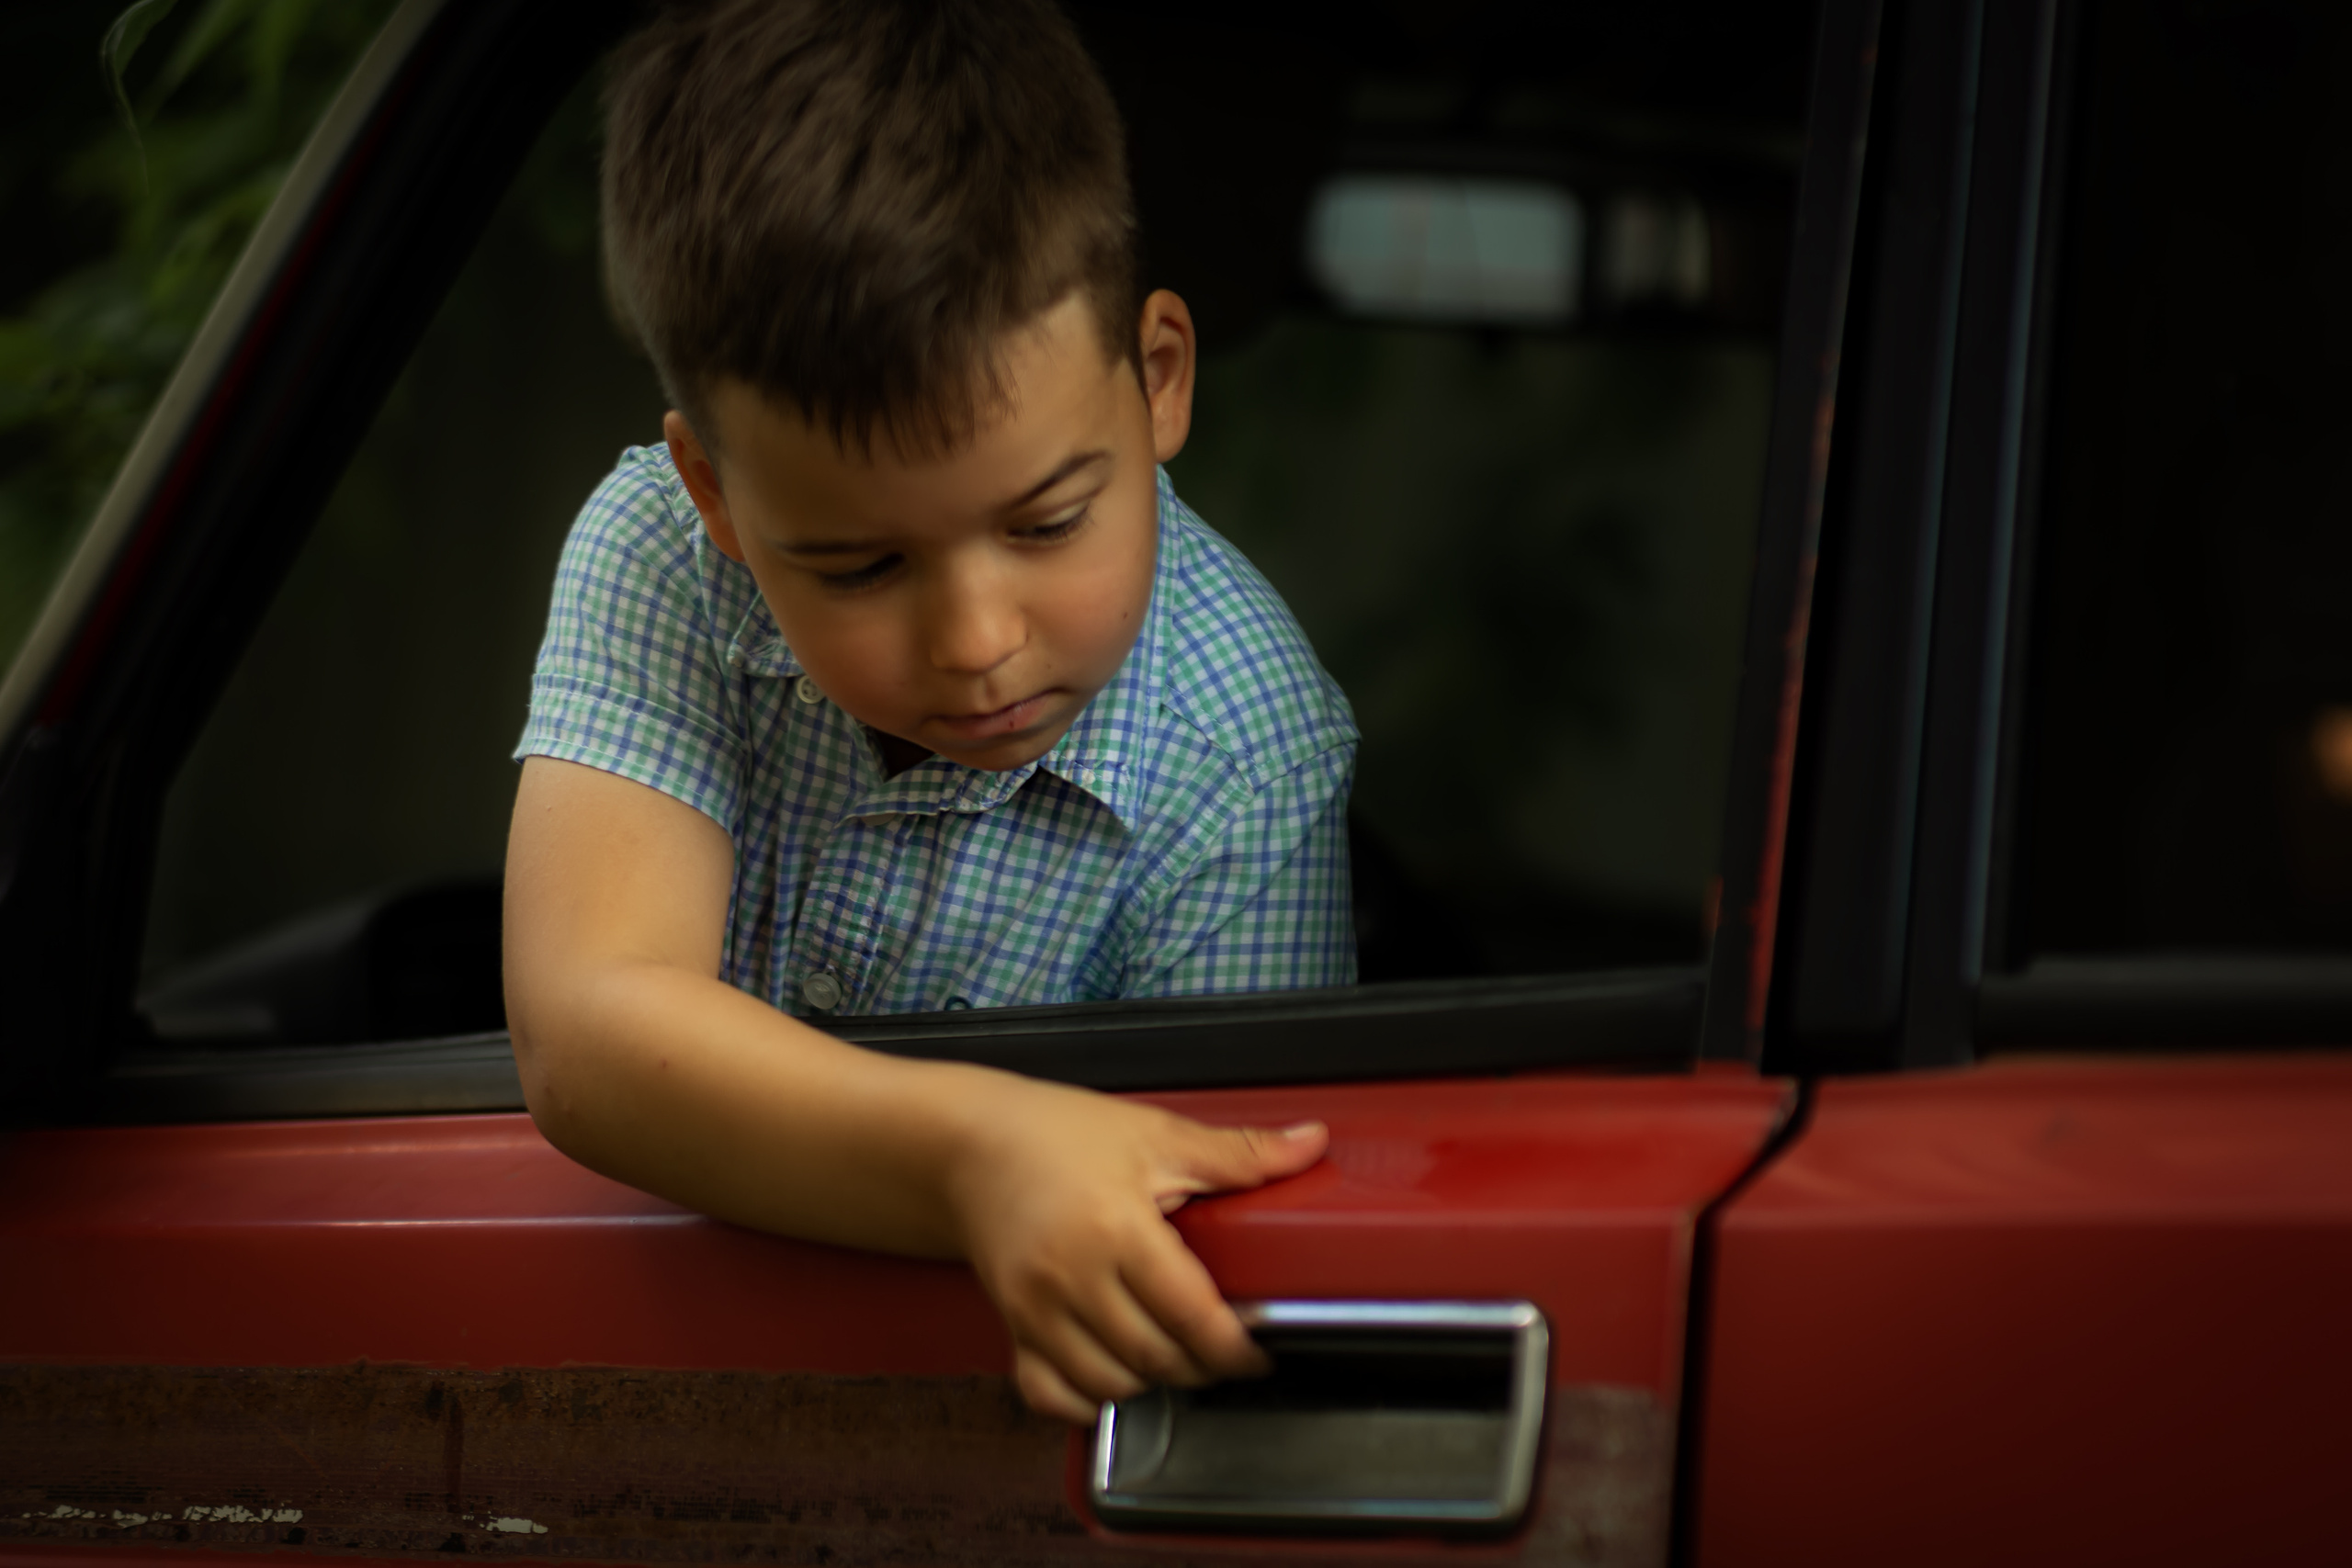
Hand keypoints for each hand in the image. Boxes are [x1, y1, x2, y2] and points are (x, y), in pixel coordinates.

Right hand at [943, 1078, 1327, 1421]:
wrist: (968, 1145)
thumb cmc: (1056, 1134)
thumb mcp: (1154, 1132)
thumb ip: (1238, 1153)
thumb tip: (1310, 1145)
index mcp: (1115, 1228)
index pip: (1191, 1315)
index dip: (1235, 1346)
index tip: (1259, 1352)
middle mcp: (1072, 1278)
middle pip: (1155, 1358)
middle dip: (1201, 1367)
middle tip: (1226, 1351)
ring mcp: (1035, 1310)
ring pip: (1109, 1384)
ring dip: (1152, 1383)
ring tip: (1177, 1355)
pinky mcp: (1011, 1327)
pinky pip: (1049, 1394)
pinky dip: (1087, 1401)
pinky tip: (1115, 1378)